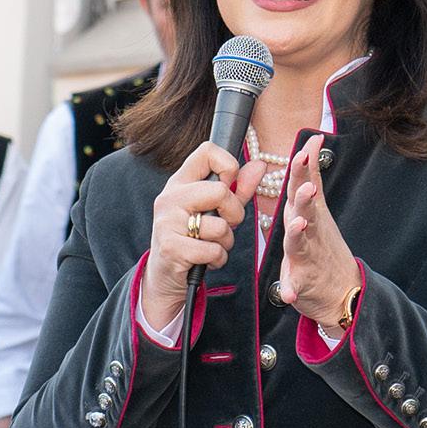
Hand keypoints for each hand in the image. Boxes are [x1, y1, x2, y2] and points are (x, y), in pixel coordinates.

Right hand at [143, 141, 267, 329]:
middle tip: (224, 225)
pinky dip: (218, 259)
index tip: (228, 187)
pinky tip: (207, 260)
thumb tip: (261, 165)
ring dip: (226, 242)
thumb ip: (238, 188)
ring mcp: (167, 222)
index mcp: (180, 182)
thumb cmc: (194, 238)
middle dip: (234, 214)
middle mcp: (169, 197)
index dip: (228, 166)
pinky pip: (213, 250)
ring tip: (213, 245)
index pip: (207, 151)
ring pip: (220, 226)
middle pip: (220, 191)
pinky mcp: (171, 247)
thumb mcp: (216, 210)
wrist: (165, 276)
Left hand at [276, 138, 358, 332]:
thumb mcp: (316, 205)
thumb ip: (311, 174)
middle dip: (305, 199)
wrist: (343, 290)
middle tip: (308, 189)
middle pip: (306, 212)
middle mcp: (309, 232)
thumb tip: (312, 139)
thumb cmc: (322, 241)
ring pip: (300, 243)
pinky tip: (288, 293)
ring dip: (298, 234)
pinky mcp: (302, 281)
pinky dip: (291, 287)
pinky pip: (295, 285)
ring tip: (298, 225)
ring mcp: (307, 256)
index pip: (303, 188)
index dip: (302, 172)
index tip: (301, 152)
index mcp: (307, 213)